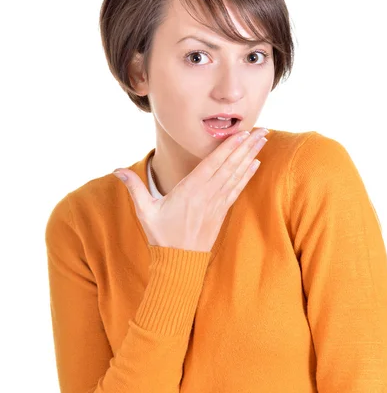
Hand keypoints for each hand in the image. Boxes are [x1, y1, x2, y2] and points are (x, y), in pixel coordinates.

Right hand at [113, 128, 267, 251]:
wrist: (179, 262)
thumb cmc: (161, 235)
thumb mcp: (145, 211)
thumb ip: (134, 188)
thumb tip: (117, 170)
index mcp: (190, 190)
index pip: (213, 164)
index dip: (228, 148)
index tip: (241, 133)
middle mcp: (207, 195)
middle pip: (230, 166)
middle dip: (246, 147)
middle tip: (262, 130)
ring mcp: (217, 203)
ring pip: (237, 175)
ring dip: (250, 156)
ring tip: (263, 141)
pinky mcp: (221, 211)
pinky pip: (237, 189)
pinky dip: (247, 175)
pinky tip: (256, 164)